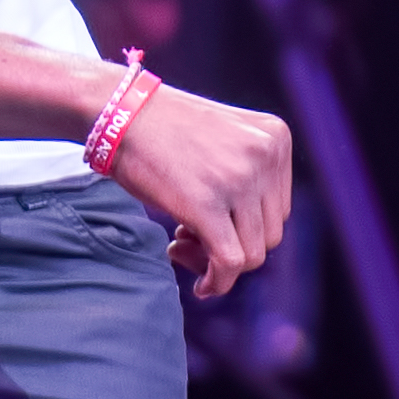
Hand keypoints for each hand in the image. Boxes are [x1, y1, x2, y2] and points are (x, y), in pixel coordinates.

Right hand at [104, 79, 292, 298]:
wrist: (119, 111)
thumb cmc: (164, 130)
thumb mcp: (225, 140)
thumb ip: (248, 179)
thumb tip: (249, 248)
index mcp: (276, 137)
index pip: (279, 208)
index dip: (245, 228)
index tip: (209, 224)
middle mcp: (265, 154)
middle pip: (270, 234)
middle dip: (234, 248)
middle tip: (189, 238)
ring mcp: (239, 178)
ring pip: (253, 254)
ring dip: (219, 264)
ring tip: (181, 245)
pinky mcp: (207, 204)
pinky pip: (229, 261)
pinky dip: (217, 283)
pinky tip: (201, 287)